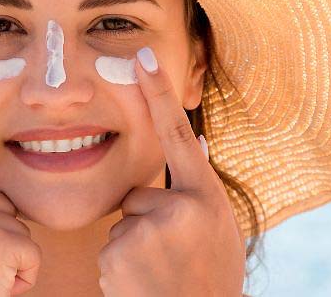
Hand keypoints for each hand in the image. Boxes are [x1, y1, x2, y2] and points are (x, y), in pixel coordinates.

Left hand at [98, 46, 245, 295]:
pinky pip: (110, 247)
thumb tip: (191, 139)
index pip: (177, 134)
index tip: (142, 56)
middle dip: (145, 222)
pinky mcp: (122, 252)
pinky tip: (143, 284)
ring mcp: (150, 230)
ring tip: (161, 275)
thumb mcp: (220, 232)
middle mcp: (182, 208)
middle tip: (171, 257)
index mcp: (207, 198)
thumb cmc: (210, 282)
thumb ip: (201, 190)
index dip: (159, 93)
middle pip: (139, 195)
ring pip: (124, 223)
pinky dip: (122, 267)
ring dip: (134, 248)